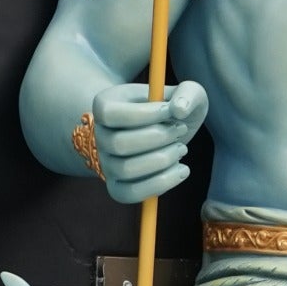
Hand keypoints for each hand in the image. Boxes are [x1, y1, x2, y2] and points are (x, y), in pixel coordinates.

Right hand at [92, 79, 206, 205]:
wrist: (163, 129)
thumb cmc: (172, 108)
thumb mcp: (186, 92)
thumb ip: (188, 93)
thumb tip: (179, 109)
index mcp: (104, 105)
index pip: (112, 114)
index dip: (144, 115)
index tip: (170, 111)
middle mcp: (99, 135)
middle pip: (119, 144)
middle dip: (157, 138)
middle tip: (180, 130)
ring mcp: (106, 163)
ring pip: (125, 170)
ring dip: (161, 161)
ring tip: (181, 150)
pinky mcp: (117, 186)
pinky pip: (131, 193)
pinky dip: (160, 184)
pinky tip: (181, 170)